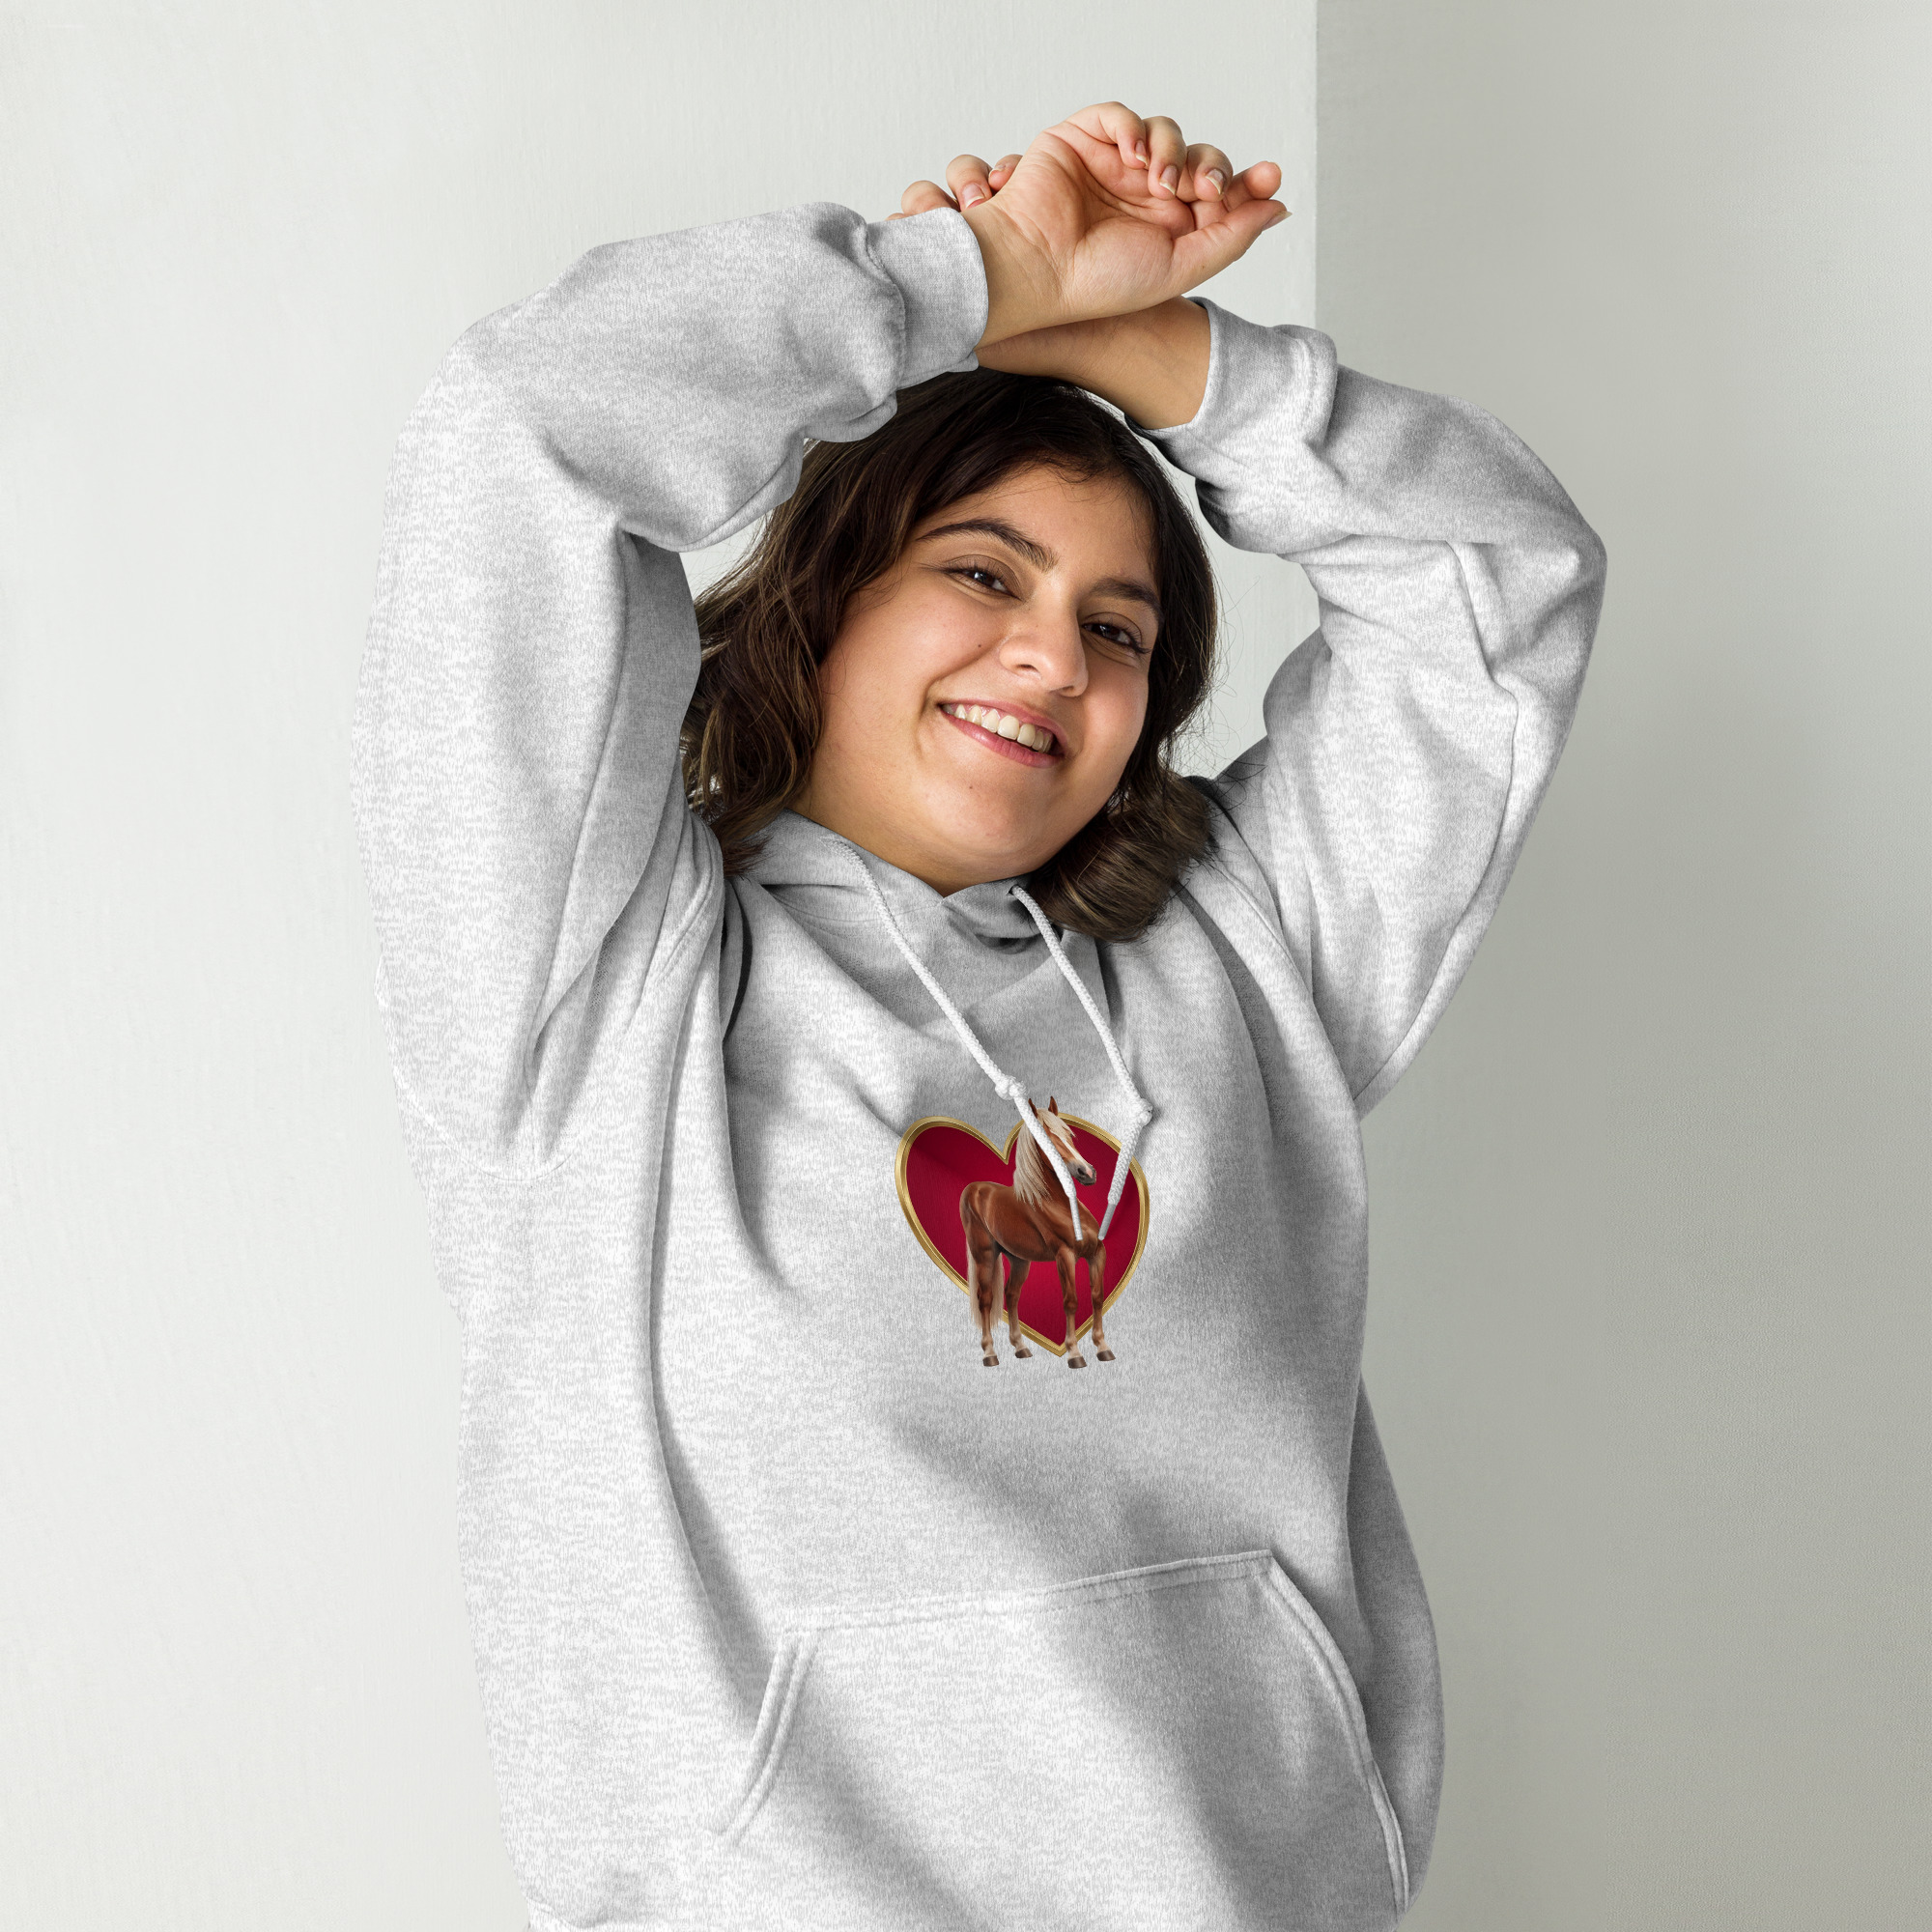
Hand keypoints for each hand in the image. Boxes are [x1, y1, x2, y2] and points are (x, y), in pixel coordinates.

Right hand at [886, 102, 1287, 347]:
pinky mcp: (1080, 141)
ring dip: (1172, 150)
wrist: (1036, 273)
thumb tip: (1277, 207)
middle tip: (1204, 191)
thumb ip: (1230, 238)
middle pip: (1197, 157)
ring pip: (1163, 133)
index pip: (1216, 193)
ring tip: (1160, 181)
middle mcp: (1141, 195)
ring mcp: (1111, 166)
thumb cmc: (1097, 283)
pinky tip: (1135, 155)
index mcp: (1166, 228)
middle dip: (1210, 167)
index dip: (1245, 183)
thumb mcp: (1179, 268)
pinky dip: (1133, 125)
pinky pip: (1118, 114)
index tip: (1270, 179)